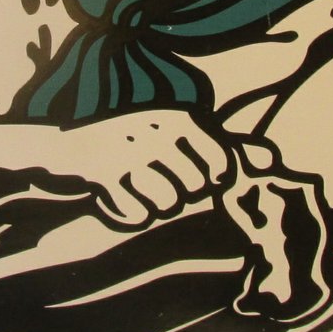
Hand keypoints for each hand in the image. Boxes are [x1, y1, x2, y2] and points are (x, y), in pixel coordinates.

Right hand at [51, 108, 233, 228]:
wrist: (61, 139)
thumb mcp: (168, 128)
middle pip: (195, 188)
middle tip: (160, 183)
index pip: (221, 163)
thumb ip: (216, 144)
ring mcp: (128, 151)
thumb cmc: (127, 136)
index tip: (199, 180)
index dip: (214, 180)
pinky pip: (138, 216)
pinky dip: (131, 215)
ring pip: (169, 205)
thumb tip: (271, 160)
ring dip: (157, 206)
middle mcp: (156, 130)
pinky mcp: (102, 174)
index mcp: (176, 116)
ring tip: (141, 191)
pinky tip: (120, 199)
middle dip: (182, 194)